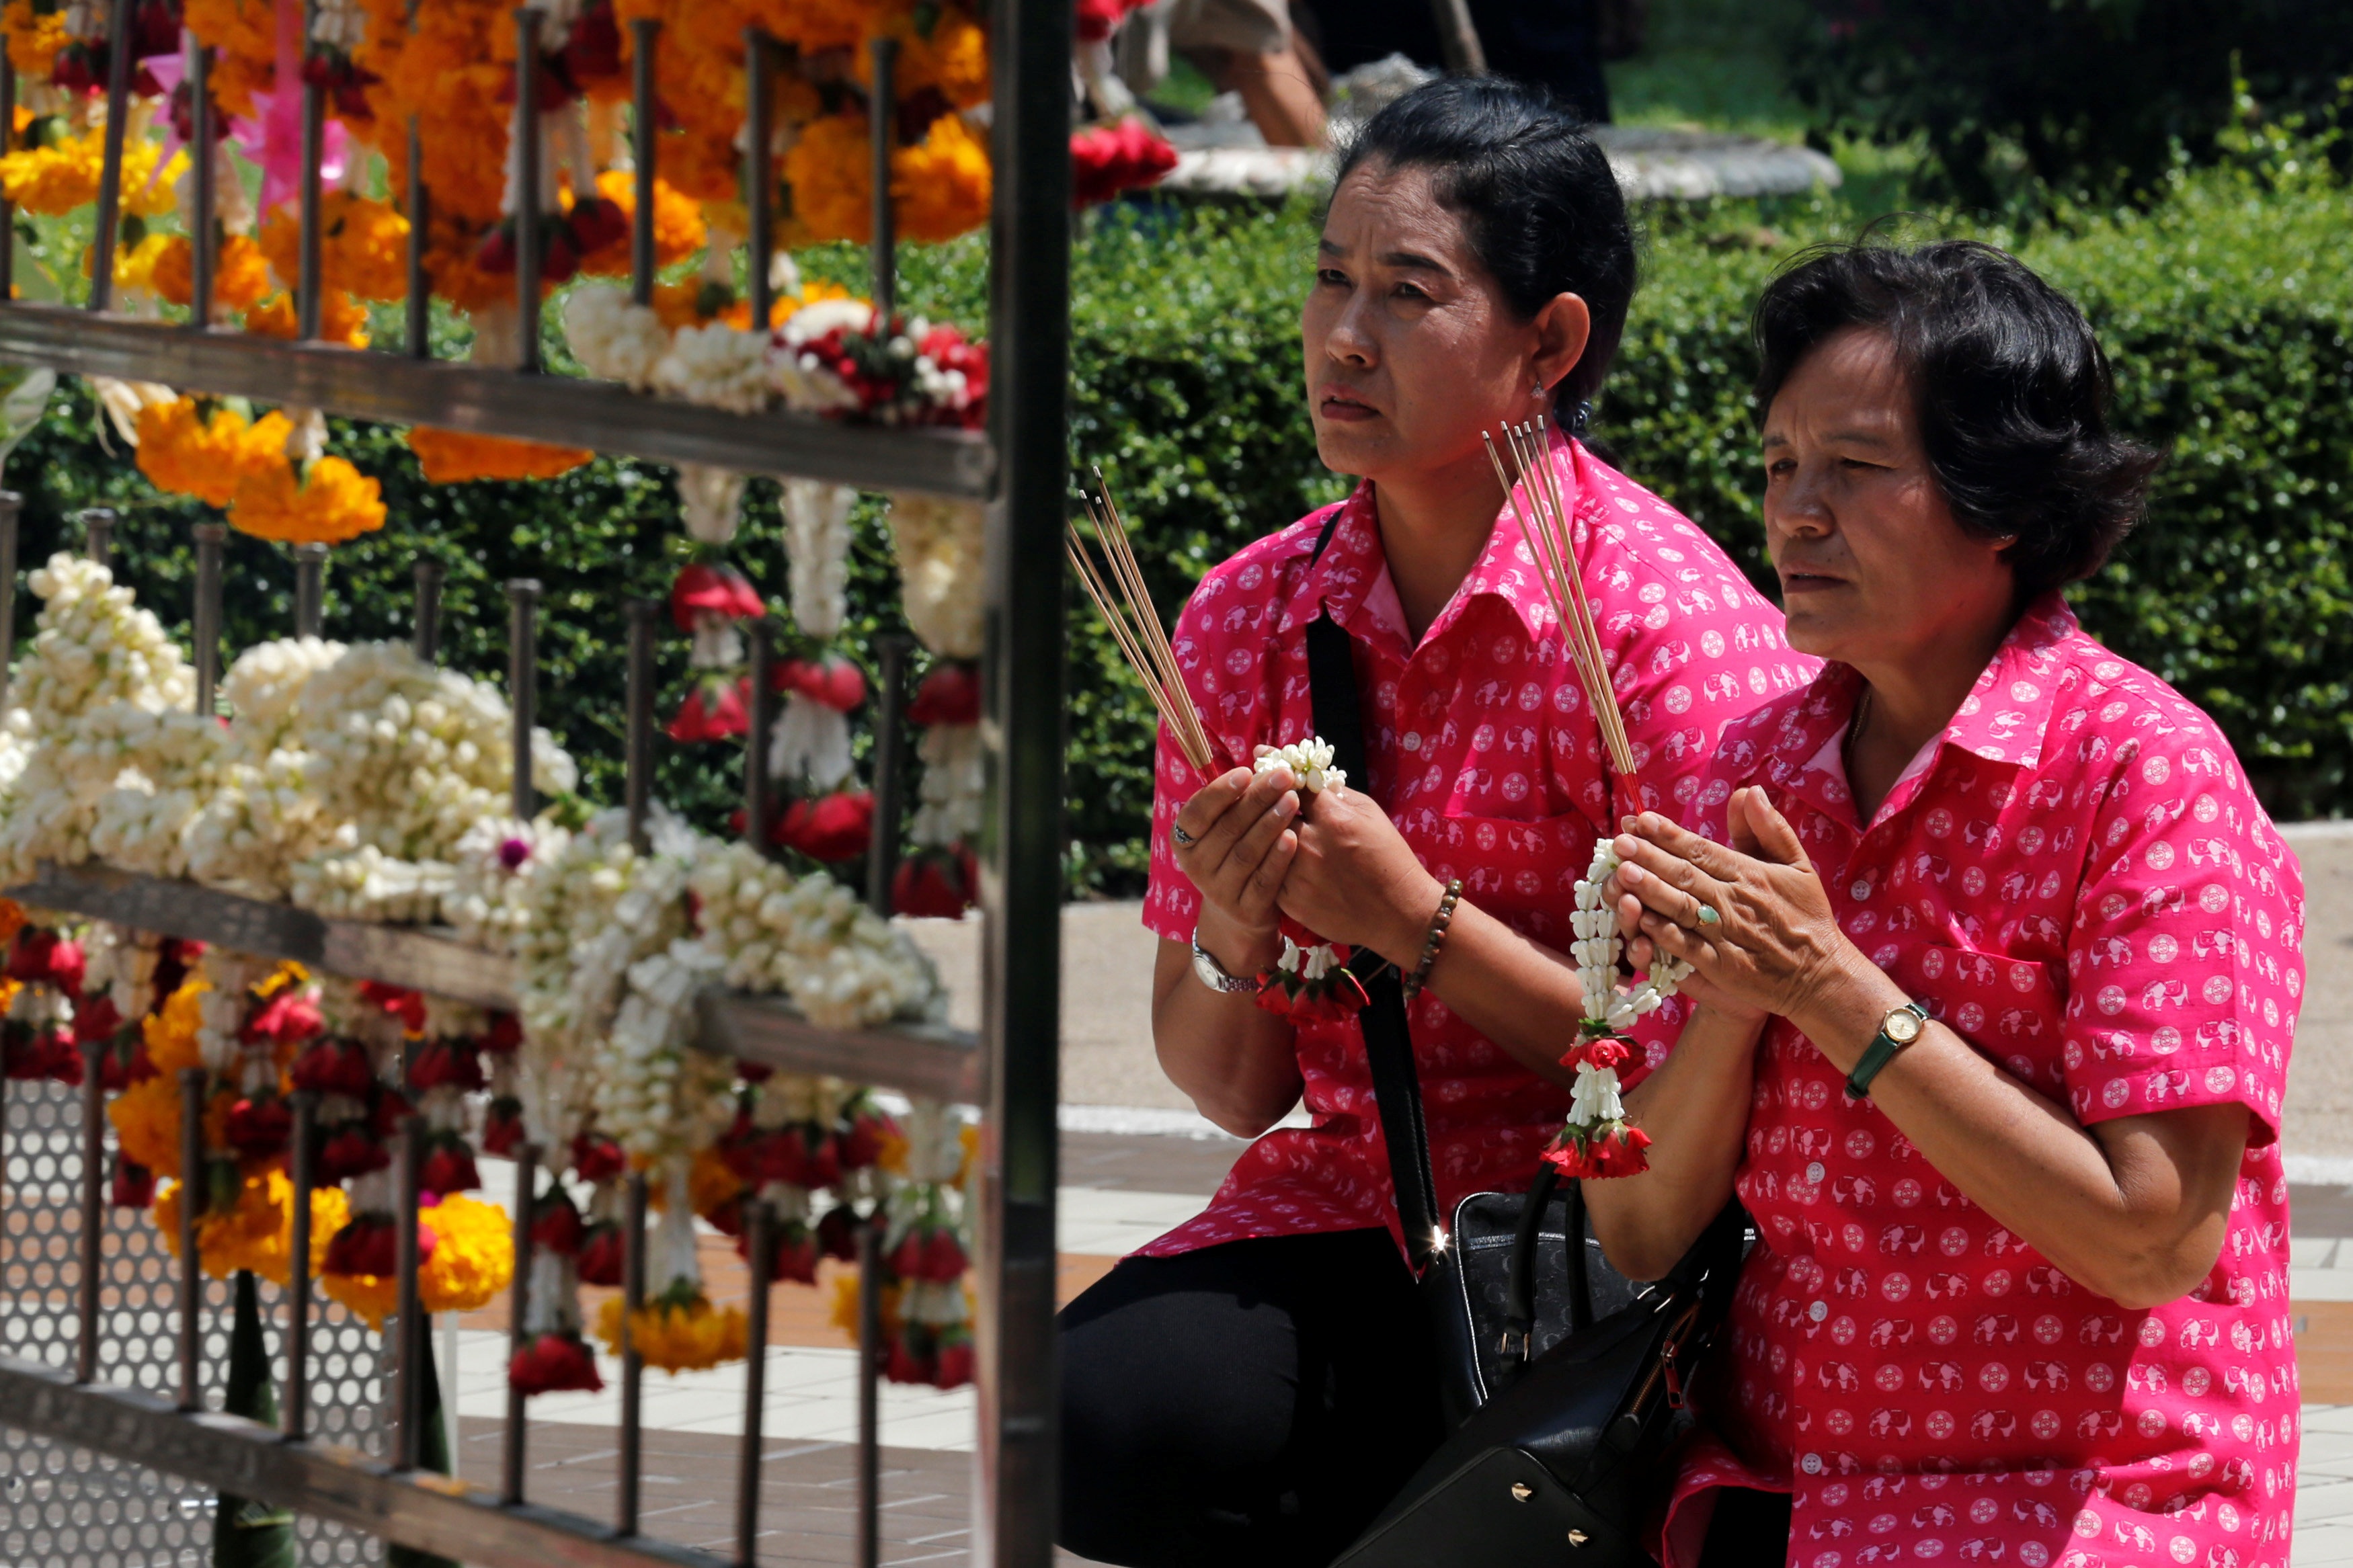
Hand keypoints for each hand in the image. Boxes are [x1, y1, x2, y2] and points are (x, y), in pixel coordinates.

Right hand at [1171, 765, 1300, 965]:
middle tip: (1284, 776)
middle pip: (1228, 828)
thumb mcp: (1227, 826)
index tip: (1246, 771)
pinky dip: (1278, 859)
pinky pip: (1263, 882)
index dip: (1220, 792)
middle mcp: (1196, 866)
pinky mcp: (1245, 910)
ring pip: (1246, 853)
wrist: (1240, 912)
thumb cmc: (1236, 852)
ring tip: (1293, 800)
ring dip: (1270, 824)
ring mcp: (1219, 891)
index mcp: (1185, 840)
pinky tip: (1293, 838)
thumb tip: (1264, 753)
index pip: (1197, 813)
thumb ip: (1238, 796)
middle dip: (1257, 799)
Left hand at [1277, 783, 1442, 965]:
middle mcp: (1311, 846)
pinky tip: (1272, 858)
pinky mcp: (1290, 901)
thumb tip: (1308, 777)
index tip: (1276, 774)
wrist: (1398, 912)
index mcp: (1333, 819)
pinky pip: (1268, 873)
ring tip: (1263, 828)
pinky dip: (1269, 863)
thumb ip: (1337, 795)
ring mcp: (1298, 876)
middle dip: (1268, 804)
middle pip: (1271, 814)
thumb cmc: (1389, 858)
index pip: (1293, 787)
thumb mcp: (1371, 815)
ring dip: (1264, 835)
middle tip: (1264, 799)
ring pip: (1265, 845)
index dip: (1283, 778)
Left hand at [1607, 788, 1862, 1025]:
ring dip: (1651, 891)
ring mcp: (1727, 936)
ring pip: (1682, 909)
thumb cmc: (1807, 917)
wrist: (1822, 977)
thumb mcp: (1798, 866)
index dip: (1668, 834)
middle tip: (1619, 841)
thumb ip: (1769, 829)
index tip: (1640, 819)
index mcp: (1750, 875)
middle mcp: (1735, 902)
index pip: (1701, 850)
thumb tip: (1750, 792)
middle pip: (1685, 875)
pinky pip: (1688, 949)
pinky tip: (1641, 922)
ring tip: (1623, 873)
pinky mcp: (1722, 968)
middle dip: (1649, 857)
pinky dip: (1665, 936)